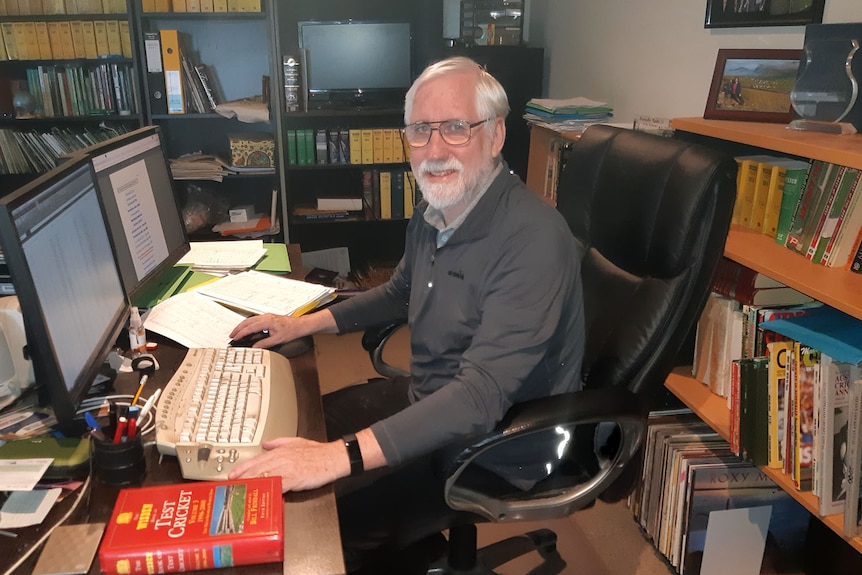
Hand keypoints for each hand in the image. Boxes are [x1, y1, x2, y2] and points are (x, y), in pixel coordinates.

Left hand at [228, 437, 349, 491]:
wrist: (334, 457)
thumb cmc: (318, 452)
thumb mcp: (296, 442)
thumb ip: (278, 442)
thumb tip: (265, 444)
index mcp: (280, 451)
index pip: (256, 460)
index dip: (242, 468)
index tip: (231, 475)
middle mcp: (281, 458)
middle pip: (257, 469)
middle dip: (242, 478)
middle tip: (230, 486)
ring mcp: (288, 468)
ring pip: (264, 476)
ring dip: (251, 484)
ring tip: (239, 491)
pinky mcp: (295, 478)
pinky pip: (278, 485)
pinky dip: (268, 489)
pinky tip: (260, 494)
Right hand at [229, 313, 299, 348]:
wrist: (300, 325)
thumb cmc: (291, 330)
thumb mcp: (277, 340)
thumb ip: (265, 343)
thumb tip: (255, 347)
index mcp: (266, 321)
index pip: (250, 328)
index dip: (241, 333)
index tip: (235, 338)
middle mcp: (265, 317)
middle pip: (247, 322)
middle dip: (238, 328)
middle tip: (231, 335)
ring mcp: (267, 316)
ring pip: (250, 319)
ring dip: (242, 326)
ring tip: (237, 332)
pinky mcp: (268, 317)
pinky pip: (254, 319)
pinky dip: (248, 324)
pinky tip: (247, 328)